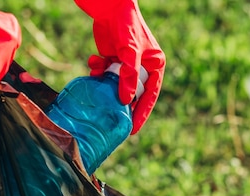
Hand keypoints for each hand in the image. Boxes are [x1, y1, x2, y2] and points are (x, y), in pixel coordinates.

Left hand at [75, 0, 164, 133]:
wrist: (109, 4)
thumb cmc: (126, 24)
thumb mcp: (129, 51)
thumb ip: (128, 75)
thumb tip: (125, 100)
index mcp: (155, 65)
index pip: (150, 94)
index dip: (141, 113)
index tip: (132, 129)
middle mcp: (142, 66)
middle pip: (133, 92)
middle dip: (121, 102)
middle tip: (112, 119)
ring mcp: (126, 63)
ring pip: (116, 84)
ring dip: (106, 86)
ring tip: (97, 87)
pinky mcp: (112, 58)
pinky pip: (105, 73)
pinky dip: (97, 71)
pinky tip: (93, 62)